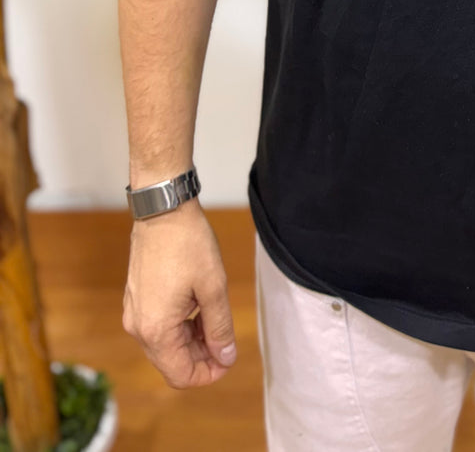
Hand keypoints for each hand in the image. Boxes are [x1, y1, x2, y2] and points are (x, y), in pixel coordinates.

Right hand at [122, 198, 237, 388]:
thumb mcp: (214, 287)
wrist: (162, 211)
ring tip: (215, 319)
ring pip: (165, 345)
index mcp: (156, 330)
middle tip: (227, 339)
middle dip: (202, 357)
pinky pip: (158, 326)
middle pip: (172, 362)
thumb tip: (225, 357)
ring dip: (192, 341)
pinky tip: (199, 308)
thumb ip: (219, 327)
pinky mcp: (136, 299)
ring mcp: (134, 313)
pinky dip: (180, 326)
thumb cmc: (189, 245)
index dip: (208, 374)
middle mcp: (138, 328)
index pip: (180, 375)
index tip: (229, 359)